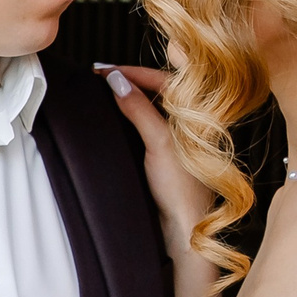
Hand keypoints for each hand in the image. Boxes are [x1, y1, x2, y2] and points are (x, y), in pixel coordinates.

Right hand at [94, 65, 213, 257]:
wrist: (183, 226)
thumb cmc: (181, 188)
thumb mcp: (159, 142)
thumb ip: (139, 109)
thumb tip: (117, 81)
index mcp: (197, 114)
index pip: (162, 79)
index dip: (132, 72)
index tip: (104, 70)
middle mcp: (189, 122)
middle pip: (156, 90)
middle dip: (128, 81)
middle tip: (99, 77)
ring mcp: (176, 137)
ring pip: (149, 106)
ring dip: (127, 98)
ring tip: (102, 91)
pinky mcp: (165, 152)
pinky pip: (145, 124)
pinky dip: (128, 116)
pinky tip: (113, 116)